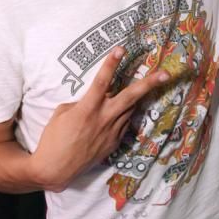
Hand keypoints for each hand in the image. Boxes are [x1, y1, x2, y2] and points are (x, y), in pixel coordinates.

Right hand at [31, 47, 169, 190]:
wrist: (55, 169)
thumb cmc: (53, 139)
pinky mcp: (114, 143)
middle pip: (130, 97)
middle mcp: (104, 119)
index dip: (111, 64)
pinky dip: (125, 114)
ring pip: (130, 109)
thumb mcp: (62, 113)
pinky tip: (122, 111)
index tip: (121, 49)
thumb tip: (94, 101)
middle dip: (149, 83)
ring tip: (151, 84)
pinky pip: (124, 123)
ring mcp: (111, 132)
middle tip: (166, 74)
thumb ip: (81, 103)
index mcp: (87, 109)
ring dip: (138, 97)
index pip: (101, 81)